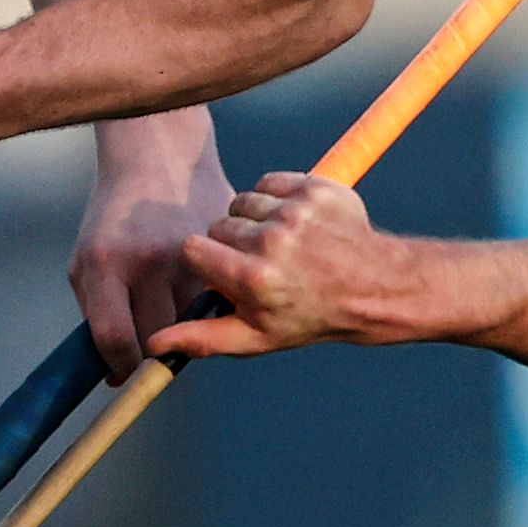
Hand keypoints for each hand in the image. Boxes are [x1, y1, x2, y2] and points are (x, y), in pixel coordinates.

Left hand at [71, 106, 229, 376]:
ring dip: (188, 323)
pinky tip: (198, 279)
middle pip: (160, 337)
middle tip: (152, 340)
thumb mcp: (87, 261)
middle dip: (156, 348)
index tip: (124, 372)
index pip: (116, 339)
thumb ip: (97, 316)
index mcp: (105, 264)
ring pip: (195, 320)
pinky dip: (210, 298)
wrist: (157, 155)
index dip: (121, 367)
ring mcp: (190, 252)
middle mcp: (149, 260)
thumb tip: (117, 375)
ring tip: (174, 299)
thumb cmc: (115, 218)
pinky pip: (219, 294)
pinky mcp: (219, 245)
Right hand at [149, 172, 404, 359]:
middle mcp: (273, 243)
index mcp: (254, 280)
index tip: (225, 272)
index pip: (193, 249)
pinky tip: (294, 222)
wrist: (374, 287)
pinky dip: (277, 197)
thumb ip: (203, 337)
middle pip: (218, 224)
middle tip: (259, 262)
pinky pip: (270, 182)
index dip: (206, 261)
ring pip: (244, 202)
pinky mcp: (314, 188)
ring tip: (279, 243)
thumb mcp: (256, 337)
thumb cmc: (309, 316)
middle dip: (232, 242)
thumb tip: (153, 344)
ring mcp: (296, 212)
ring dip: (254, 219)